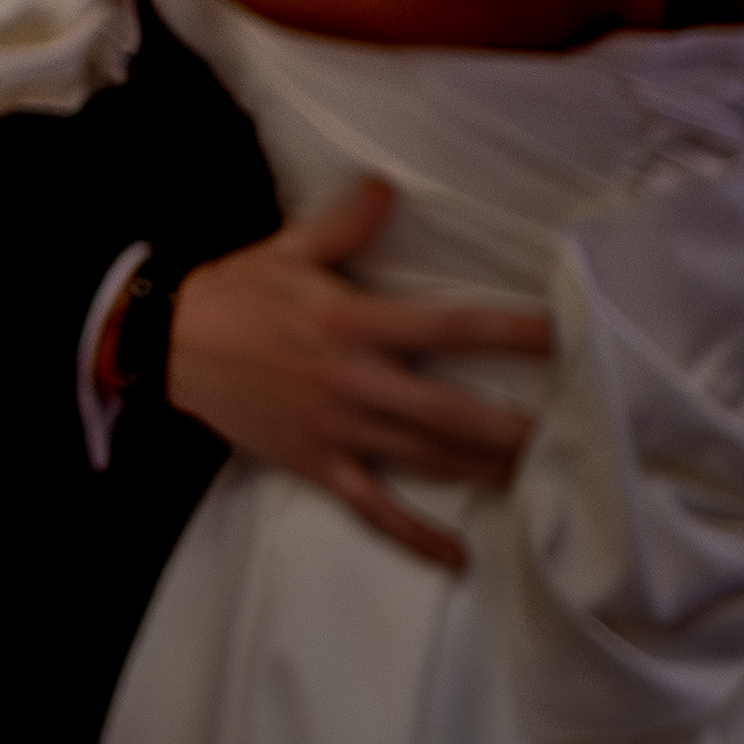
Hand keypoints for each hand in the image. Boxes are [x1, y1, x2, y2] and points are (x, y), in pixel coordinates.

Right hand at [163, 179, 549, 570]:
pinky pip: (373, 508)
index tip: (565, 337)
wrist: (165, 344)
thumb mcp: (286, 249)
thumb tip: (386, 185)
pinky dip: (415, 536)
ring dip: (488, 471)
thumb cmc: (234, 293)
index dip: (511, 332)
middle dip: (517, 427)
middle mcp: (352, 377)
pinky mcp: (317, 462)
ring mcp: (336, 427)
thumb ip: (343, 223)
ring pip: (428, 456)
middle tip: (578, 438)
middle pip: (453, 410)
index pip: (450, 326)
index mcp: (351, 320)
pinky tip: (459, 558)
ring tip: (545, 481)